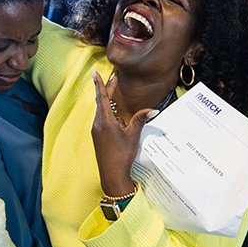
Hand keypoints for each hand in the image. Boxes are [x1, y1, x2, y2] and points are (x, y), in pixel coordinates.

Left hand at [91, 70, 155, 196]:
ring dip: (106, 100)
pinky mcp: (97, 136)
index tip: (94, 72)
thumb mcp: (133, 135)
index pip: (102, 97)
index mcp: (105, 121)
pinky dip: (106, 110)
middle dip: (106, 89)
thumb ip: (140, 120)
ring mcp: (96, 130)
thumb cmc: (122, 155)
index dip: (99, 83)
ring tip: (112, 91)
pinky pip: (101, 118)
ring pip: (100, 110)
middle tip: (112, 78)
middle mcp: (98, 123)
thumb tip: (153, 109)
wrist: (111, 174)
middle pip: (101, 102)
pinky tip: (112, 111)